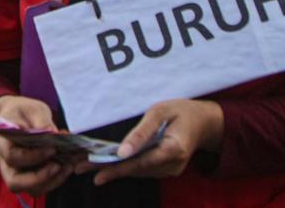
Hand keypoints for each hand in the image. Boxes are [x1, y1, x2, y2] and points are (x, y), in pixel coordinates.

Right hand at [0, 95, 75, 194]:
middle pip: (14, 181)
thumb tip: (53, 134)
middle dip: (39, 178)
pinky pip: (37, 187)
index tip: (52, 149)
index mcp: (0, 140)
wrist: (15, 115)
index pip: (11, 156)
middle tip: (58, 166)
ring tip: (67, 167)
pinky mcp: (25, 175)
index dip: (32, 156)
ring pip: (27, 188)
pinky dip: (52, 181)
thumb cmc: (21, 111)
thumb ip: (41, 120)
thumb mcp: (32, 108)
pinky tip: (65, 169)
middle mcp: (3, 160)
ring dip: (49, 182)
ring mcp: (13, 170)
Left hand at [75, 99, 222, 185]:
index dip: (118, 168)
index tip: (97, 172)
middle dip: (107, 170)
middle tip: (79, 168)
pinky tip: (105, 164)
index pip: (141, 162)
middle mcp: (172, 164)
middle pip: (135, 170)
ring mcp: (170, 170)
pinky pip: (142, 169)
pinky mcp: (166, 169)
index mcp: (174, 149)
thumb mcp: (161, 111)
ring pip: (137, 171)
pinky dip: (124, 166)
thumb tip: (122, 151)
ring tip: (85, 166)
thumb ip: (142, 131)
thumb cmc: (182, 111)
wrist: (204, 122)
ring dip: (112, 169)